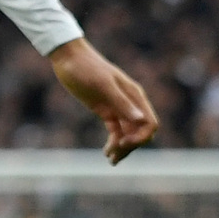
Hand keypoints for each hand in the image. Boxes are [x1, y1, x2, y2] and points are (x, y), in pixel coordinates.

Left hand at [51, 39, 160, 163]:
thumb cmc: (85, 68)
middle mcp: (130, 103)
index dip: (141, 138)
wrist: (68, 58)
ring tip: (110, 159)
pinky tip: (107, 152)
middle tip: (114, 155)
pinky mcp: (106, 111)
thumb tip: (140, 120)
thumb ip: (122, 103)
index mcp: (134, 96)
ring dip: (123, 148)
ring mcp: (118, 107)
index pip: (150, 123)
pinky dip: (114, 143)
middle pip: (141, 132)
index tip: (122, 143)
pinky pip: (116, 131)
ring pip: (129, 133)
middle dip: (131, 146)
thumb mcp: (102, 85)